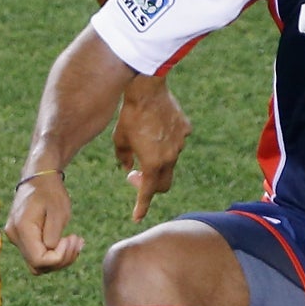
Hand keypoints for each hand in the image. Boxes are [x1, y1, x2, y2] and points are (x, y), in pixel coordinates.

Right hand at [4, 173, 83, 272]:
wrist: (39, 177)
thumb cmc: (50, 191)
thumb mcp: (58, 212)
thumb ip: (54, 235)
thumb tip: (52, 253)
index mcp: (22, 229)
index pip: (39, 260)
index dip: (59, 257)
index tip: (71, 239)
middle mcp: (15, 236)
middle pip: (37, 266)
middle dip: (61, 260)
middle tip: (77, 241)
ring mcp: (16, 238)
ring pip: (38, 264)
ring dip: (60, 258)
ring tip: (76, 241)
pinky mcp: (22, 238)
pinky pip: (38, 254)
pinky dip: (54, 253)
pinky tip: (68, 242)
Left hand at [112, 78, 189, 220]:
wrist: (147, 88)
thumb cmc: (129, 114)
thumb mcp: (119, 139)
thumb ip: (123, 158)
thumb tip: (128, 168)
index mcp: (152, 163)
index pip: (146, 192)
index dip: (141, 206)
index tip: (137, 217)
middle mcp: (170, 157)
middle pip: (163, 183)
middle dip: (151, 186)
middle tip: (135, 175)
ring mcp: (180, 143)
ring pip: (170, 160)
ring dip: (158, 160)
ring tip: (144, 144)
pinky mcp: (185, 128)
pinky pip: (177, 141)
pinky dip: (168, 141)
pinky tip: (157, 128)